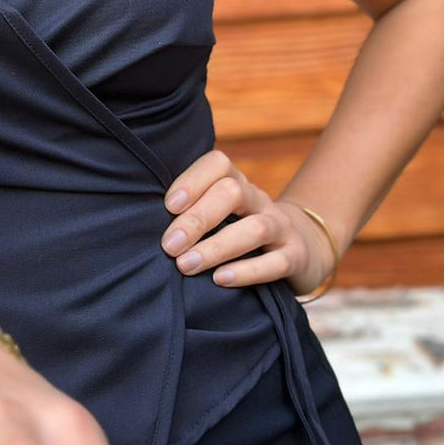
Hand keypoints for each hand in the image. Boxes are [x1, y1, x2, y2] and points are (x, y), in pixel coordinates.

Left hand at [160, 149, 337, 295]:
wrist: (302, 247)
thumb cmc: (240, 230)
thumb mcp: (220, 214)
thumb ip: (190, 211)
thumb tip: (141, 220)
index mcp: (237, 183)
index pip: (218, 164)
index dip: (192, 181)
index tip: (167, 206)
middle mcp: (259, 199)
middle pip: (232, 193)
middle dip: (197, 218)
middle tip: (169, 245)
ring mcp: (281, 227)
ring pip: (254, 227)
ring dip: (216, 247)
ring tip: (186, 265)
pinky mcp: (296, 257)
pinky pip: (275, 262)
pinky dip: (246, 271)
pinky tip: (220, 280)